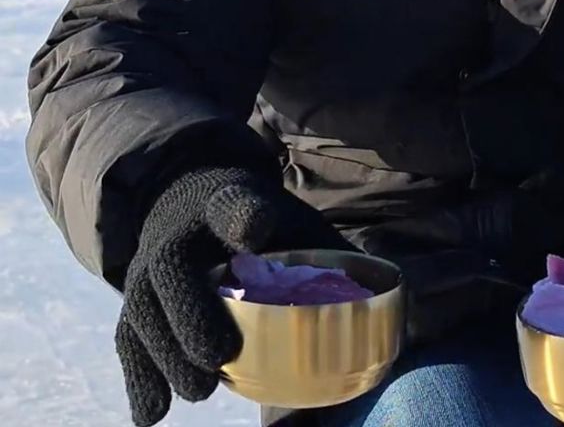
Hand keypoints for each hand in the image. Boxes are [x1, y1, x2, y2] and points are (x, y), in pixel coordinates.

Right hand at [115, 167, 351, 426]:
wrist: (189, 200)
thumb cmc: (259, 222)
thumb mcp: (292, 219)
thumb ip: (328, 251)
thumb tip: (393, 298)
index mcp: (225, 202)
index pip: (233, 202)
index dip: (242, 213)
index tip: (254, 229)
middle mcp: (177, 233)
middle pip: (172, 269)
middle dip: (192, 313)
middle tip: (219, 355)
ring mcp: (148, 268)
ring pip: (144, 311)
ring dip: (165, 355)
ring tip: (199, 391)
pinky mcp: (136, 302)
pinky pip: (128, 339)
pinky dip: (138, 378)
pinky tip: (151, 415)